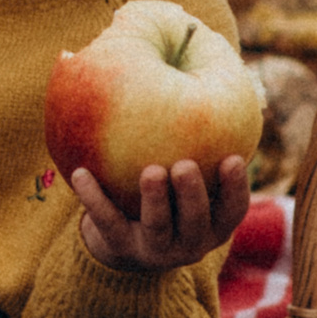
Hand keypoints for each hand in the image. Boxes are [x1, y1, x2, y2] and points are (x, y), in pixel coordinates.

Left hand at [71, 155, 249, 273]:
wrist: (126, 243)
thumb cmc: (167, 194)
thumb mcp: (185, 178)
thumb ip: (196, 141)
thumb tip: (194, 67)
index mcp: (214, 224)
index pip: (233, 209)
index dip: (236, 187)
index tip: (232, 158)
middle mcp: (191, 242)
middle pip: (197, 221)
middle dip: (193, 193)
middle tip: (184, 165)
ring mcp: (156, 250)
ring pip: (158, 227)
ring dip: (154, 199)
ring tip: (151, 171)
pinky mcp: (121, 248)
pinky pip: (107, 221)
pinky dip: (94, 198)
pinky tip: (80, 172)